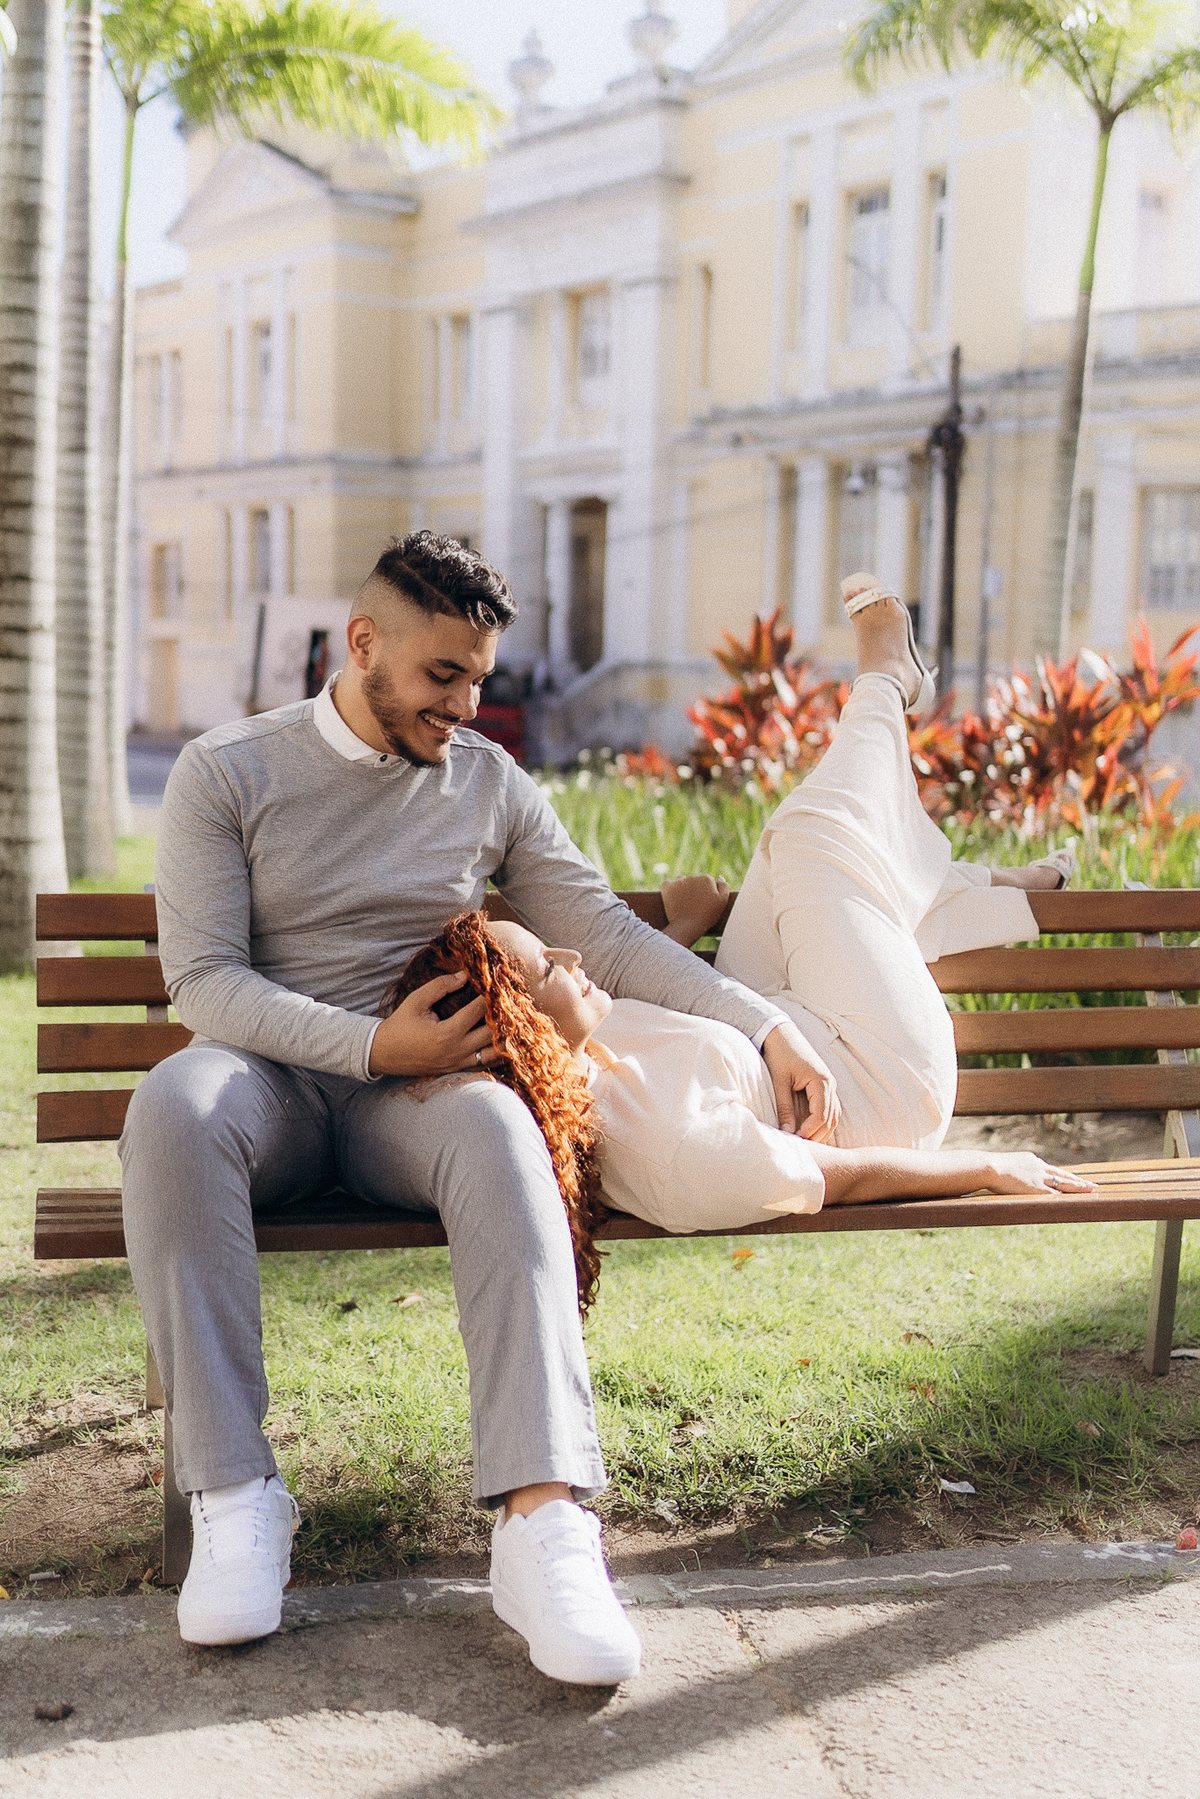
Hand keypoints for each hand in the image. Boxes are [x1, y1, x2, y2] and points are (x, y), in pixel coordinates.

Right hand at [368, 972, 500, 1077]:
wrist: (383, 1053)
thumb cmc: (399, 1024)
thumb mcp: (416, 1001)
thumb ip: (440, 986)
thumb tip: (464, 975)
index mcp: (447, 1033)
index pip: (479, 1011)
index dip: (491, 997)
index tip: (499, 986)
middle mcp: (456, 1051)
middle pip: (493, 1035)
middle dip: (503, 1018)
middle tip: (512, 1004)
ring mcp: (457, 1063)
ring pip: (492, 1054)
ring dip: (503, 1039)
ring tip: (511, 1024)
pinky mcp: (455, 1070)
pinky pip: (483, 1065)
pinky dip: (494, 1054)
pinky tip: (502, 1043)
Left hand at [660, 874, 729, 945]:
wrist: (688, 926)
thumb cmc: (707, 916)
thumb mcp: (722, 902)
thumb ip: (724, 887)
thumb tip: (719, 877)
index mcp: (707, 878)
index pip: (707, 882)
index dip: (707, 892)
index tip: (706, 903)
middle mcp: (692, 876)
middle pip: (695, 880)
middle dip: (696, 889)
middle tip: (696, 905)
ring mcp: (679, 882)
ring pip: (682, 881)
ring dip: (683, 888)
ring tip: (685, 902)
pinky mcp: (667, 887)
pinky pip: (668, 883)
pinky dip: (670, 888)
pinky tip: (674, 897)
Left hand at [761, 1019, 840, 1142]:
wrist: (781, 1034)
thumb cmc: (780, 1055)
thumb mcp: (780, 1082)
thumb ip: (784, 1108)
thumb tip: (787, 1132)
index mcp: (821, 1081)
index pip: (820, 1115)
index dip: (809, 1131)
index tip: (796, 1141)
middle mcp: (830, 1084)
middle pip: (831, 1119)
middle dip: (818, 1136)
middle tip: (803, 1149)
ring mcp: (830, 1085)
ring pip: (834, 1116)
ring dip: (823, 1131)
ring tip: (808, 1144)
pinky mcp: (825, 1086)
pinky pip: (830, 1109)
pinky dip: (824, 1122)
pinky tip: (812, 1132)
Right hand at [982, 1153, 1096, 1194]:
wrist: (989, 1167)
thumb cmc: (988, 1167)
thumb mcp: (1001, 1165)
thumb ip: (1007, 1170)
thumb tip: (998, 1174)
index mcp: (1030, 1160)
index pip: (1050, 1169)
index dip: (1062, 1174)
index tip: (1071, 1177)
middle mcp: (1039, 1167)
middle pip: (1063, 1174)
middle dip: (1077, 1180)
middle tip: (1091, 1184)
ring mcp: (1040, 1178)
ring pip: (1064, 1183)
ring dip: (1079, 1187)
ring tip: (1091, 1190)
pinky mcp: (1038, 1189)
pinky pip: (1057, 1195)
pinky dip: (1069, 1198)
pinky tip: (1079, 1201)